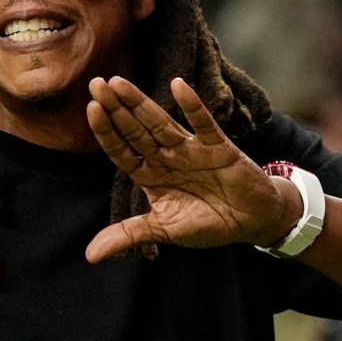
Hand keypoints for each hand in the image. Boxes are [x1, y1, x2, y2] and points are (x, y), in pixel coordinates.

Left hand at [85, 76, 289, 261]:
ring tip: (119, 83)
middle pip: (136, 130)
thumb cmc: (207, 222)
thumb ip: (128, 235)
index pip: (122, 150)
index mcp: (150, 174)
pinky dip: (192, 106)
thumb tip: (90, 256)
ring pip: (161, 123)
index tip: (90, 110)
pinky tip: (178, 86)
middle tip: (96, 85)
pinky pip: (203, 124)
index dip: (107, 132)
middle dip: (116, 109)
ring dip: (141, 103)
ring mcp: (191, 149)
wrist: (251, 221)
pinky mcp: (218, 147)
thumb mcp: (164, 230)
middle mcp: (166, 157)